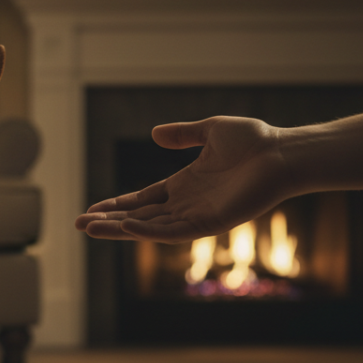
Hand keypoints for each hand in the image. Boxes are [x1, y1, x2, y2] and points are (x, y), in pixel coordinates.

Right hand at [75, 117, 294, 243]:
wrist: (282, 153)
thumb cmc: (254, 142)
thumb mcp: (210, 131)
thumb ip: (183, 134)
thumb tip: (155, 133)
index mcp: (184, 185)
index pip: (142, 200)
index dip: (116, 204)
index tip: (91, 210)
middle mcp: (187, 204)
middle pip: (139, 217)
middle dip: (109, 222)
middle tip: (79, 225)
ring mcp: (197, 216)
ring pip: (149, 228)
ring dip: (120, 229)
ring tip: (91, 229)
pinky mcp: (210, 223)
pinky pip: (173, 232)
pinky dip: (149, 232)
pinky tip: (127, 227)